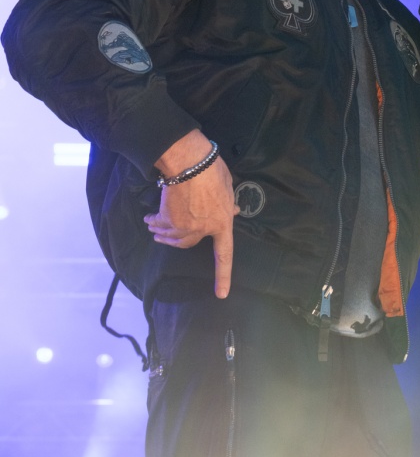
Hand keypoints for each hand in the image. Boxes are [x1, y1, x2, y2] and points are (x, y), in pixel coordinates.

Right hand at [146, 130, 238, 298]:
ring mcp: (185, 226)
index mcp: (223, 223)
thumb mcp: (228, 186)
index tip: (221, 294)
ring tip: (153, 228)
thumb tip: (233, 209)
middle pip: (188, 243)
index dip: (223, 275)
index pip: (225, 254)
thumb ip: (228, 202)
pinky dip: (154, 222)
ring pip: (171, 236)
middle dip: (174, 240)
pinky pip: (160, 224)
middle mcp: (203, 230)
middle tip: (162, 237)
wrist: (191, 162)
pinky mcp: (168, 218)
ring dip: (161, 233)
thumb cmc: (213, 170)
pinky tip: (149, 219)